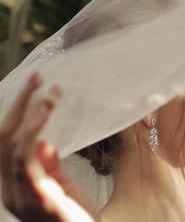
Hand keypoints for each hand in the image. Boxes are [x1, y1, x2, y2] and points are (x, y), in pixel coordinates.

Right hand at [0, 73, 99, 221]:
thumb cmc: (76, 217)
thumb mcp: (61, 185)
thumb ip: (49, 164)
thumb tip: (43, 140)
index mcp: (14, 183)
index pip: (7, 140)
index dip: (17, 110)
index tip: (36, 83)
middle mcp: (10, 189)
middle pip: (4, 138)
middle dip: (20, 105)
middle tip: (39, 78)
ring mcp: (20, 196)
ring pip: (12, 148)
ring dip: (30, 118)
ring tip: (48, 97)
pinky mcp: (37, 200)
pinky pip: (26, 165)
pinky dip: (31, 139)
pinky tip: (43, 121)